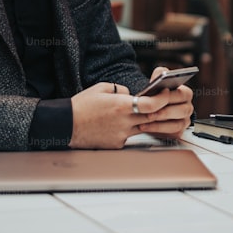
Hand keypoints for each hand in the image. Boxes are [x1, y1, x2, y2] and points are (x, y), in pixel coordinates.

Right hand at [68, 75, 191, 148]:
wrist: (66, 125)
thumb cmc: (82, 105)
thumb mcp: (102, 88)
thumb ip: (121, 90)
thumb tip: (132, 94)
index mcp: (121, 105)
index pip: (151, 104)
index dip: (162, 99)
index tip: (166, 93)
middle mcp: (124, 122)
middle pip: (152, 117)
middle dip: (159, 110)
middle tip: (161, 103)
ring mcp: (121, 135)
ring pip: (142, 128)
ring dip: (145, 121)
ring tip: (138, 113)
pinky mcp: (116, 145)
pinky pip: (129, 136)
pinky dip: (129, 130)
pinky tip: (118, 125)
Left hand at [136, 66, 194, 140]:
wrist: (148, 107)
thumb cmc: (154, 94)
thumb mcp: (156, 81)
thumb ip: (159, 74)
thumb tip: (162, 73)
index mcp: (185, 94)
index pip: (184, 94)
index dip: (171, 97)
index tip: (160, 97)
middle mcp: (187, 107)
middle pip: (182, 111)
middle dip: (165, 112)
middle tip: (151, 113)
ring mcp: (184, 121)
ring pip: (177, 124)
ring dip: (160, 124)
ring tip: (145, 120)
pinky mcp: (178, 132)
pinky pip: (171, 133)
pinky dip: (158, 131)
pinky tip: (145, 126)